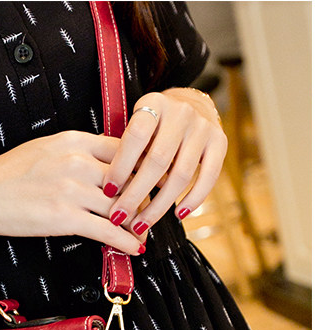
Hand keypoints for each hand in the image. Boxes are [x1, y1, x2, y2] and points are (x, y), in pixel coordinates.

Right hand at [0, 130, 143, 254]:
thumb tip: (103, 162)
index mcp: (74, 140)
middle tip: (155, 209)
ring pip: (122, 204)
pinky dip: (125, 240)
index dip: (142, 166)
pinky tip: (135, 246)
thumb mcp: (45, 149)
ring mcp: (72, 189)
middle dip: (145, 195)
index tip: (150, 180)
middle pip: (130, 176)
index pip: (125, 148)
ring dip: (138, 220)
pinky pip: (107, 229)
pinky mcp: (64, 217)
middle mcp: (78, 161)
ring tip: (146, 230)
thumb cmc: (7, 175)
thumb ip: (76, 152)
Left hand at [101, 88, 227, 239]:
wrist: (191, 104)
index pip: (136, 136)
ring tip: (141, 225)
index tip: (108, 192)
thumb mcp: (135, 127)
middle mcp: (181, 112)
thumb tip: (109, 192)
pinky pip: (209, 177)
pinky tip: (179, 215)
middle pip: (158, 160)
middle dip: (136, 194)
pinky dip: (194, 199)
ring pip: (181, 174)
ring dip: (159, 205)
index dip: (121, 166)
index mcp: (154, 104)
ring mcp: (203, 127)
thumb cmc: (153, 125)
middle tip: (119, 217)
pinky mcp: (220, 142)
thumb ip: (124, 150)